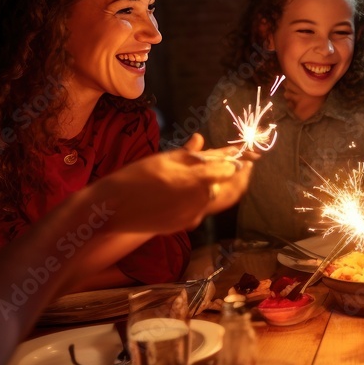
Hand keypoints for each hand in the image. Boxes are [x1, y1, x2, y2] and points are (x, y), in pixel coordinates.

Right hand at [99, 133, 254, 231]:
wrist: (114, 209)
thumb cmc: (136, 178)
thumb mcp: (163, 159)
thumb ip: (188, 153)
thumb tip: (201, 140)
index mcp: (198, 178)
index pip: (229, 169)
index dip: (240, 160)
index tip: (249, 154)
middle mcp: (201, 199)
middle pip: (230, 187)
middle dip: (241, 176)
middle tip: (246, 165)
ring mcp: (194, 214)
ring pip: (217, 199)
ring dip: (223, 187)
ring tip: (224, 174)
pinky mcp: (185, 224)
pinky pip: (202, 209)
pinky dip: (205, 198)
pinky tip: (199, 190)